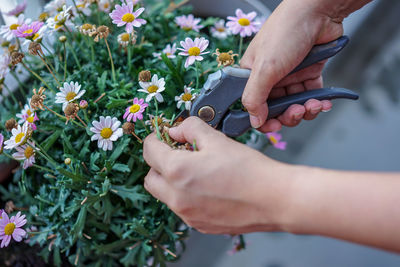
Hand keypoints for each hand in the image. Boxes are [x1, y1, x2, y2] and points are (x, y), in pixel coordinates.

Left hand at [143, 117, 294, 233]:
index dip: (156, 138)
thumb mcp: (216, 138)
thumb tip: (176, 130)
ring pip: (166, 195)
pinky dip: (186, 196)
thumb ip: (190, 128)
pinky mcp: (200, 225)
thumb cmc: (248, 169)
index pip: (149, 151)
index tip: (165, 135)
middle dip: (159, 163)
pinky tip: (208, 187)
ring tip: (196, 170)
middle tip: (178, 153)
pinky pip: (182, 208)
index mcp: (177, 171)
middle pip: (151, 178)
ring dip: (172, 181)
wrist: (274, 199)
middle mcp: (176, 197)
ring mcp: (187, 215)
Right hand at [240, 0, 345, 130]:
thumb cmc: (285, 31)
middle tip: (296, 113)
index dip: (262, 119)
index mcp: (251, 75)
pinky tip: (322, 102)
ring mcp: (290, 76)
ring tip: (312, 105)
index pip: (252, 105)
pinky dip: (317, 102)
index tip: (273, 127)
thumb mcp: (264, 68)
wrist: (318, 12)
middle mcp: (269, 77)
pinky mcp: (309, 73)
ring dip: (304, 110)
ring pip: (294, 105)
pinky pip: (310, 95)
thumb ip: (255, 97)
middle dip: (287, 116)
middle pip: (275, 109)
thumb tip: (253, 121)